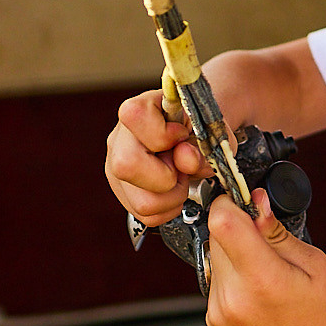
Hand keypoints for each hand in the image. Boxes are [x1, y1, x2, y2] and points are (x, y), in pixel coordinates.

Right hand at [104, 88, 211, 223]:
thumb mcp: (210, 131)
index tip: (181, 136)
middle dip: (166, 176)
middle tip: (181, 168)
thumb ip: (201, 145)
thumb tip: (185, 159)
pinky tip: (173, 189)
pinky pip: (146, 215)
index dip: (163, 133)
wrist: (195, 137)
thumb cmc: (200, 129)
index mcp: (138, 110)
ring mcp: (116, 168)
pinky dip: (168, 208)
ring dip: (172, 197)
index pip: (135, 117)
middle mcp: (120, 139)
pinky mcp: (123, 192)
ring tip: (179, 179)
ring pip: (141, 201)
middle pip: (126, 166)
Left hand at [205, 188, 325, 325]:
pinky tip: (260, 296)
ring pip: (215, 260)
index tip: (247, 204)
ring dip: (235, 256)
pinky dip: (233, 280)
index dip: (232, 204)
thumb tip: (255, 202)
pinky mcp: (214, 325)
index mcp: (262, 279)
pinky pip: (215, 283)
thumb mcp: (314, 265)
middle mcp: (232, 299)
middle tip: (269, 245)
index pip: (222, 222)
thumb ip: (277, 233)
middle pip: (217, 238)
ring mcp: (218, 315)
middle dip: (238, 230)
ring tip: (268, 277)